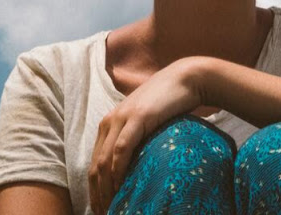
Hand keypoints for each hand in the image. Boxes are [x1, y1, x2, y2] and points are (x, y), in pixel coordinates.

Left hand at [88, 57, 201, 214]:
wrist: (186, 79)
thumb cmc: (170, 102)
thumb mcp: (147, 122)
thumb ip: (137, 139)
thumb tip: (136, 169)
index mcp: (110, 123)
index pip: (94, 163)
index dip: (95, 190)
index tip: (102, 210)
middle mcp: (111, 121)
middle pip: (95, 166)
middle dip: (97, 195)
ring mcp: (122, 118)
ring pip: (104, 161)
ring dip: (106, 189)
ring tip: (112, 208)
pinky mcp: (137, 117)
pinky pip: (122, 149)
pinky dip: (118, 170)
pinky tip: (121, 186)